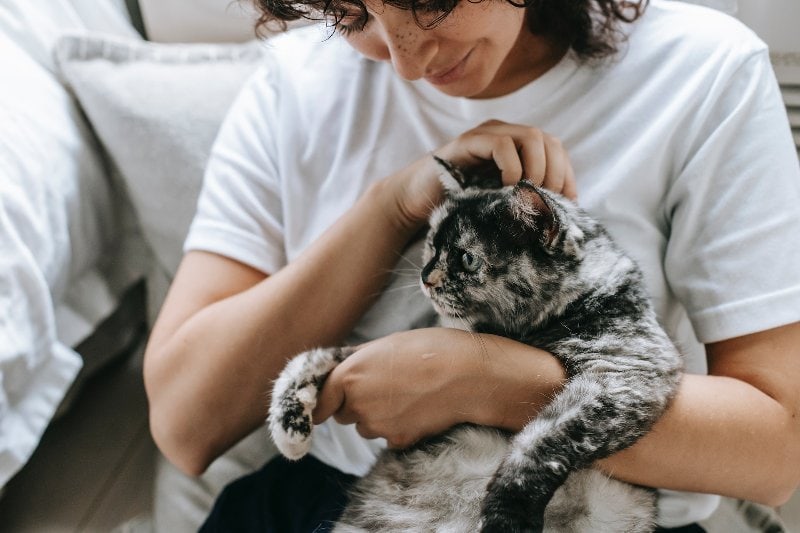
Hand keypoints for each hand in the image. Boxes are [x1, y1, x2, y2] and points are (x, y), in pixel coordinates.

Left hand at [312, 328, 484, 447]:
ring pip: (366, 426)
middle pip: (343, 414)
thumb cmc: (431, 350)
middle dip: (355, 404)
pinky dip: (398, 426)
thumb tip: (342, 368)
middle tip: (384, 385)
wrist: (470, 376)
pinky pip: (388, 436)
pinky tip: (418, 408)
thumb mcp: (387, 344)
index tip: (327, 402)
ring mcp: (378, 426)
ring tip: (406, 394)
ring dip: (377, 415)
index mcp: (350, 375)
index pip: (320, 401)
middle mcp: (358, 404)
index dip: (324, 401)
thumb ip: (359, 360)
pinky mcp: (398, 440)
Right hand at [387, 119, 576, 229]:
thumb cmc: (457, 206)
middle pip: (549, 140)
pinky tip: (506, 188)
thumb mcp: (499, 203)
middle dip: (556, 174)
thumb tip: (557, 215)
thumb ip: (523, 199)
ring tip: (527, 195)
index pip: (556, 150)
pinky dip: (512, 168)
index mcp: (516, 147)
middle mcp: (504, 133)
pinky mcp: (468, 142)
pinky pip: (502, 145)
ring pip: (531, 137)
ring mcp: (486, 134)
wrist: (414, 202)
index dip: (567, 176)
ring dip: (537, 169)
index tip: (567, 205)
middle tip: (546, 203)